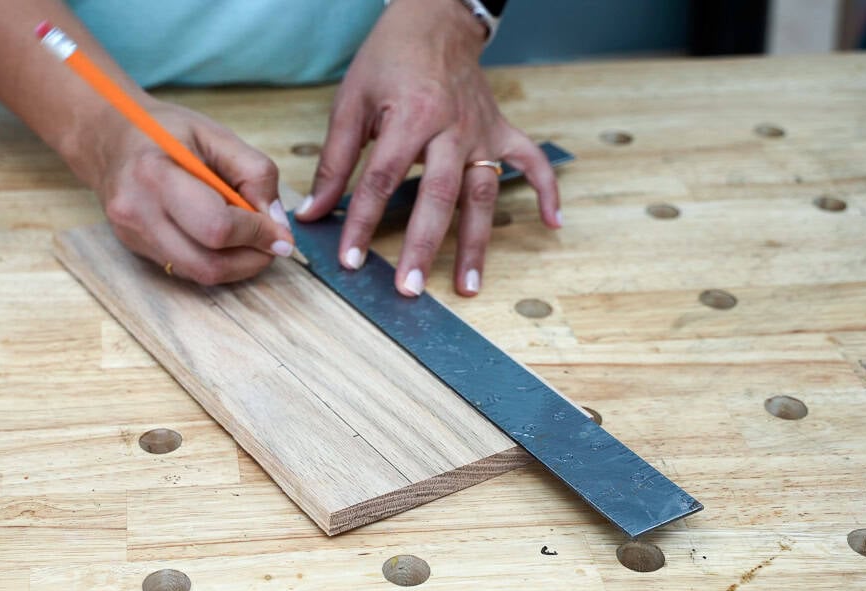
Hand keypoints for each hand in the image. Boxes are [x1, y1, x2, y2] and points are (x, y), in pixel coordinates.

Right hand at [66, 99, 294, 284]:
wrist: (108, 138)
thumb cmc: (163, 131)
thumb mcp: (215, 134)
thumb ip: (254, 172)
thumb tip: (276, 222)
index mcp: (156, 174)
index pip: (216, 227)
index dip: (257, 235)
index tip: (281, 233)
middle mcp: (137, 212)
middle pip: (208, 264)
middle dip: (251, 260)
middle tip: (272, 244)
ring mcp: (132, 236)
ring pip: (198, 274)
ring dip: (237, 266)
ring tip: (252, 241)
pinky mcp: (135, 249)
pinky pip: (186, 269)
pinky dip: (215, 261)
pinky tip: (224, 239)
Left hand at [295, 0, 561, 296]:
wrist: (434, 21)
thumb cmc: (389, 60)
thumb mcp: (351, 102)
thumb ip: (335, 161)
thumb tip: (313, 212)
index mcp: (411, 116)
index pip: (381, 180)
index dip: (363, 222)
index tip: (351, 261)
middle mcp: (452, 128)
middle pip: (438, 196)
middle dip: (423, 246)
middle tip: (410, 289)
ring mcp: (482, 132)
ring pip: (483, 194)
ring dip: (476, 243)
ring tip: (467, 286)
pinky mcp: (502, 130)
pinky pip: (531, 163)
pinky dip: (545, 192)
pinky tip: (552, 223)